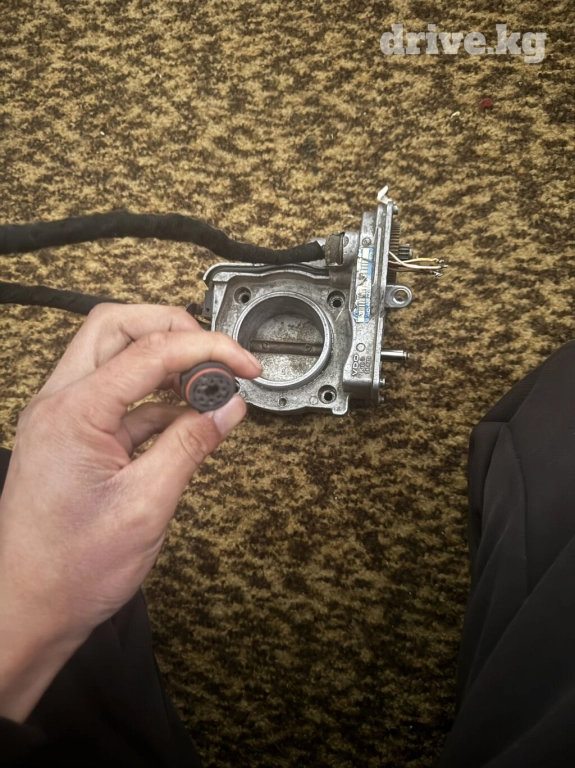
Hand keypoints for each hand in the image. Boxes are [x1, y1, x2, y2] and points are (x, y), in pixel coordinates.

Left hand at [0, 303, 261, 720]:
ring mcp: (62, 418)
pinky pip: (117, 395)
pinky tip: (186, 417)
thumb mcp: (146, 505)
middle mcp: (59, 404)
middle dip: (173, 330)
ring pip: (113, 354)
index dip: (207, 350)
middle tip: (216, 357)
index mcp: (73, 413)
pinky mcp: (72, 436)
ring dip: (164, 361)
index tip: (244, 364)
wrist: (30, 609)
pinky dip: (155, 396)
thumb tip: (227, 408)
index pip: (149, 351)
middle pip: (116, 327)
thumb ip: (190, 445)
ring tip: (207, 389)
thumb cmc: (72, 569)